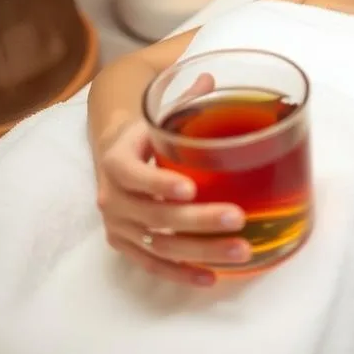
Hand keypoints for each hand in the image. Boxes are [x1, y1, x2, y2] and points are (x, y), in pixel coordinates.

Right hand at [95, 73, 251, 285]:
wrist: (114, 153)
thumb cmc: (146, 131)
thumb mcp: (158, 111)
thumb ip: (185, 98)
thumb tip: (212, 76)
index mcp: (116, 158)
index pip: (131, 174)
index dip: (158, 183)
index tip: (189, 188)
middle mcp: (111, 196)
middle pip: (153, 215)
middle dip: (198, 220)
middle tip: (238, 218)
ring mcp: (119, 225)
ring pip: (159, 244)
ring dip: (200, 251)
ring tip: (241, 251)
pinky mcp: (127, 245)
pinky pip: (153, 264)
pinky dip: (182, 273)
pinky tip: (212, 278)